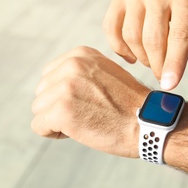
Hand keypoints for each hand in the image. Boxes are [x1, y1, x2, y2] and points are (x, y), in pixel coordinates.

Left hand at [31, 46, 149, 157]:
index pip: (50, 75)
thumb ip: (80, 72)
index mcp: (81, 55)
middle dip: (59, 107)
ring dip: (58, 120)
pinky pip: (38, 126)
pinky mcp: (61, 111)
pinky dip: (54, 133)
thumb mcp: (106, 74)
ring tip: (87, 121)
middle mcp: (71, 65)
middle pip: (42, 92)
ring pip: (39, 109)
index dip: (65, 94)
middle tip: (90, 113)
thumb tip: (52, 83)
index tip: (89, 100)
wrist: (149, 123)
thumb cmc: (129, 105)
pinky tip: (79, 131)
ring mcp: (65, 87)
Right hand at [103, 0, 187, 89]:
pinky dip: (119, 48)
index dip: (174, 63)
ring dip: (142, 58)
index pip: (179, 35)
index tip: (169, 85)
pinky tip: (132, 55)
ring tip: (152, 61)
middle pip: (153, 40)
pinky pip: (111, 28)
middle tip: (163, 75)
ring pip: (131, 37)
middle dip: (158, 66)